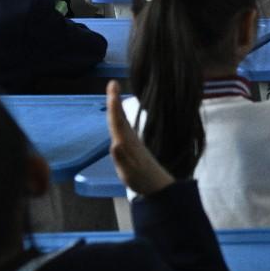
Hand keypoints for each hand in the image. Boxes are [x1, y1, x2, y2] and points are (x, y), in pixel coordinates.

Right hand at [104, 81, 175, 196]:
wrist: (157, 186)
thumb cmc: (142, 180)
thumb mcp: (129, 172)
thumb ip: (122, 159)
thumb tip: (115, 144)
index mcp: (127, 143)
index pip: (117, 120)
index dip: (113, 105)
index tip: (112, 88)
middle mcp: (129, 139)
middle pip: (119, 116)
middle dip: (114, 100)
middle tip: (112, 84)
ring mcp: (132, 142)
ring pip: (121, 121)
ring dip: (116, 108)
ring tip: (112, 95)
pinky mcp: (133, 146)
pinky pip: (122, 129)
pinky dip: (119, 119)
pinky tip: (118, 117)